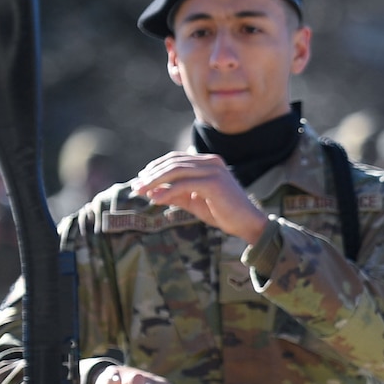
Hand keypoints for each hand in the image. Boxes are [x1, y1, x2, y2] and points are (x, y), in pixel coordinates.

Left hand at [131, 152, 269, 243]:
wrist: (247, 224)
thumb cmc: (223, 213)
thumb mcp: (195, 201)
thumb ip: (176, 193)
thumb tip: (152, 192)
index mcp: (208, 162)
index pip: (176, 159)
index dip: (156, 167)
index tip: (141, 179)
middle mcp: (211, 162)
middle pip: (174, 163)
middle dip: (152, 174)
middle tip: (136, 186)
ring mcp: (213, 170)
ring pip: (176, 171)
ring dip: (155, 181)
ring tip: (141, 191)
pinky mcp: (214, 183)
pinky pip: (183, 185)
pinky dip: (166, 192)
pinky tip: (154, 200)